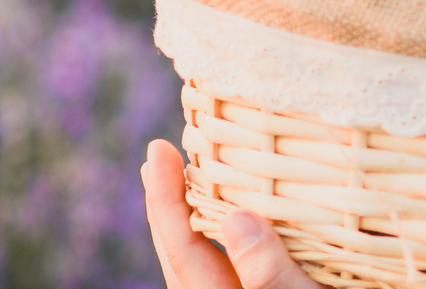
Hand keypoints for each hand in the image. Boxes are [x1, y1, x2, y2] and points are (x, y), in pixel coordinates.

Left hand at [142, 139, 321, 288]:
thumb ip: (268, 272)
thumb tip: (235, 219)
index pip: (182, 249)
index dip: (165, 199)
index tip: (157, 151)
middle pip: (183, 252)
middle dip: (169, 203)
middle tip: (159, 156)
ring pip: (204, 256)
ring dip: (196, 214)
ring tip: (188, 176)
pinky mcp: (260, 287)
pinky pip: (230, 261)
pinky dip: (224, 227)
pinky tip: (237, 210)